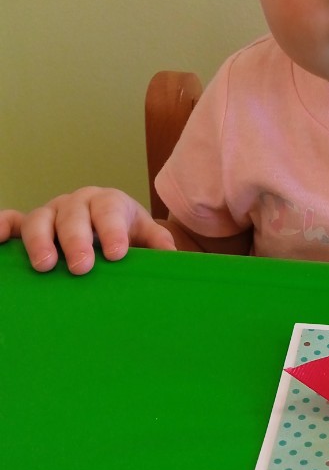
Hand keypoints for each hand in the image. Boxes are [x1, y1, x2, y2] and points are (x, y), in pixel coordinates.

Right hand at [1, 188, 175, 274]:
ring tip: (45, 266)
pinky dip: (2, 227)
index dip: (113, 231)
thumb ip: (159, 244)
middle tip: (82, 267)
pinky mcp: (28, 225)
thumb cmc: (127, 233)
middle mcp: (77, 203)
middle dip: (77, 240)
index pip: (110, 211)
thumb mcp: (147, 235)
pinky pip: (12, 222)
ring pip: (39, 220)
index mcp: (108, 202)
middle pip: (73, 216)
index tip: (117, 253)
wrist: (109, 225)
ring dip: (40, 241)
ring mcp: (51, 213)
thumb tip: (172, 258)